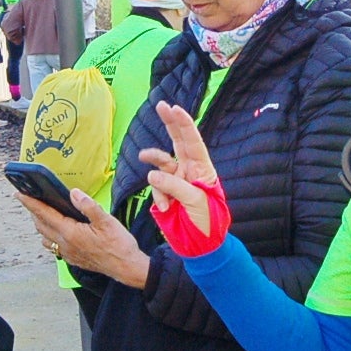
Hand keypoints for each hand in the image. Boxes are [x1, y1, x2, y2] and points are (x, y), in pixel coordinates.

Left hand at [16, 188, 150, 288]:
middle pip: (40, 225)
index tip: (19, 194)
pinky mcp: (72, 259)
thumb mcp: (106, 221)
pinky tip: (56, 231)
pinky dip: (49, 236)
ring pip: (45, 237)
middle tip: (29, 199)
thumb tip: (73, 193)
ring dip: (40, 225)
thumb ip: (88, 206)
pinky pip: (54, 246)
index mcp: (70, 232)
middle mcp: (65, 244)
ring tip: (42, 213)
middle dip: (33, 211)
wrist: (126, 268)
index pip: (44, 214)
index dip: (30, 203)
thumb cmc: (118, 245)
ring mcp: (68, 253)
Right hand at [140, 101, 219, 233]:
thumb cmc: (206, 222)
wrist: (199, 246)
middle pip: (178, 141)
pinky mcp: (164, 193)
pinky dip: (158, 196)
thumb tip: (151, 175)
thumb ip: (174, 186)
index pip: (193, 142)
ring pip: (160, 163)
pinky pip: (155, 187)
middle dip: (170, 123)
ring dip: (153, 160)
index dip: (185, 124)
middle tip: (161, 105)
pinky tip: (166, 208)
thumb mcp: (195, 202)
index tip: (175, 109)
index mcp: (202, 169)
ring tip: (143, 157)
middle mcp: (189, 170)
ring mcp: (175, 181)